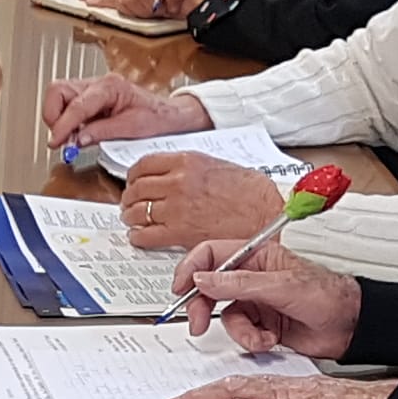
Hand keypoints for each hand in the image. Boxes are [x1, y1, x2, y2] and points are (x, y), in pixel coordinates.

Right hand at [39, 71, 207, 147]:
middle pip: (58, 91)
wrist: (170, 114)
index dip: (63, 126)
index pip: (76, 106)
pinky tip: (76, 132)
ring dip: (58, 118)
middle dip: (53, 116)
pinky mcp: (90, 98)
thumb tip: (77, 139)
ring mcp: (92, 89)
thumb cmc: (157, 117)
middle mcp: (98, 83)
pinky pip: (67, 104)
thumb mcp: (131, 129)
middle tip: (60, 137)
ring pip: (58, 96)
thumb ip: (101, 133)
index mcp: (110, 87)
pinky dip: (66, 119)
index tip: (56, 142)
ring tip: (69, 137)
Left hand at [119, 147, 286, 250]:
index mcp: (186, 161)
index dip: (134, 176)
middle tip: (130, 204)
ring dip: (131, 217)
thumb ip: (189, 168)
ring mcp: (177, 207)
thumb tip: (171, 176)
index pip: (143, 165)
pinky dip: (138, 237)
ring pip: (137, 211)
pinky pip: (146, 234)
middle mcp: (177, 182)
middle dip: (129, 198)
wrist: (267, 213)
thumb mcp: (216, 165)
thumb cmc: (251, 192)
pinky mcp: (180, 232)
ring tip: (133, 220)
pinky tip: (140, 237)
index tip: (133, 182)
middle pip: (136, 189)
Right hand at [168, 240, 365, 359]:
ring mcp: (256, 302)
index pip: (211, 254)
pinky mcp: (261, 325)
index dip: (191, 269)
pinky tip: (271, 340)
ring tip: (259, 336)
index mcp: (257, 256)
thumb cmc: (329, 296)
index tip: (180, 288)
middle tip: (197, 323)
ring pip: (226, 316)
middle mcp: (251, 278)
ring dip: (240, 330)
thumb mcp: (281, 286)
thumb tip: (202, 279)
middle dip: (203, 307)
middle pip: (210, 288)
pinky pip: (241, 333)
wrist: (351, 328)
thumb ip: (238, 283)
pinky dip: (252, 340)